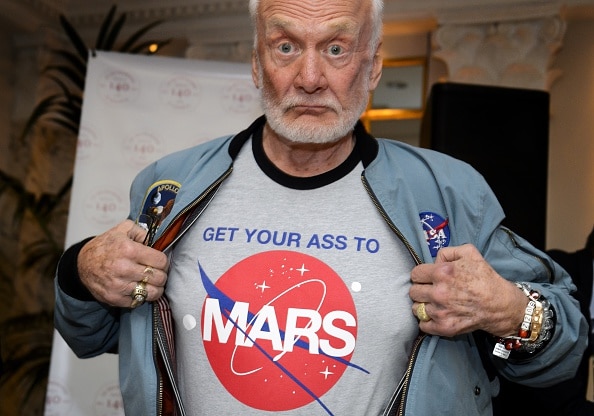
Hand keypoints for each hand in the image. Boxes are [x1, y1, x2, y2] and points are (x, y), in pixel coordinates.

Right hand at [77, 219, 168, 307]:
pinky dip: (142, 297)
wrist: (81, 264)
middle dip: (161, 275)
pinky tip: (138, 288)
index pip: (161, 261)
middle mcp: (124, 268)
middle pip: (159, 278)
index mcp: (128, 250)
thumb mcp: (123, 229)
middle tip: (157, 273)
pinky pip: (139, 302)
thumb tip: (158, 241)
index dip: (163, 262)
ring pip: (152, 293)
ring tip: (151, 283)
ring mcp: (119, 286)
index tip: (160, 262)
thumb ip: (143, 232)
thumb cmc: (105, 246)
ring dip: (156, 288)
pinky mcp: (114, 298)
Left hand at [409, 244, 527, 337]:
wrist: (501, 305)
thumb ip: (446, 252)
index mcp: (441, 273)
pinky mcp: (444, 327)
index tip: (428, 278)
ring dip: (424, 305)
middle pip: (413, 292)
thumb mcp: (469, 253)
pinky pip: (423, 325)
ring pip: (416, 308)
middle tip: (432, 291)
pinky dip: (428, 321)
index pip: (415, 274)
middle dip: (421, 290)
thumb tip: (433, 262)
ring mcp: (440, 312)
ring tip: (436, 304)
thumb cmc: (485, 278)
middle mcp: (438, 293)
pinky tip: (437, 315)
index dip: (421, 275)